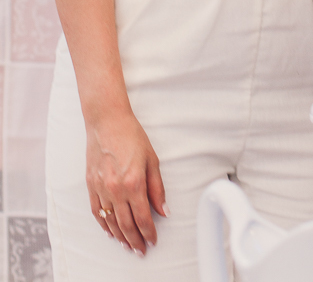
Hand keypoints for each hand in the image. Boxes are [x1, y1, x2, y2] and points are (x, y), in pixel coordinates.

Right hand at [86, 108, 166, 253]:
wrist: (107, 122)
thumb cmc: (131, 136)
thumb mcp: (152, 160)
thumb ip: (157, 188)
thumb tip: (163, 210)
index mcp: (134, 183)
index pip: (143, 218)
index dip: (149, 233)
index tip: (153, 241)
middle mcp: (116, 189)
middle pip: (126, 224)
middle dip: (135, 240)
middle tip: (141, 250)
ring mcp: (101, 188)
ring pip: (110, 222)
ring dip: (119, 236)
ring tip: (127, 245)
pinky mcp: (90, 185)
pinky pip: (96, 211)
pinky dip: (103, 224)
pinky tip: (109, 231)